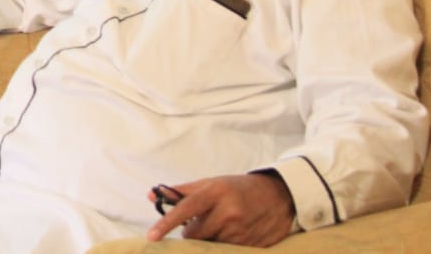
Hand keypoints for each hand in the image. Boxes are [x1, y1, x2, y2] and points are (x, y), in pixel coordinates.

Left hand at [146, 173, 294, 245]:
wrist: (279, 196)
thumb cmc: (237, 188)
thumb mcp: (211, 183)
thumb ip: (181, 191)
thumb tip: (152, 195)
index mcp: (216, 192)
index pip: (185, 209)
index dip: (166, 223)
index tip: (151, 236)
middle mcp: (228, 212)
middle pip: (194, 234)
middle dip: (193, 231)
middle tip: (204, 221)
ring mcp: (241, 231)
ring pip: (209, 245)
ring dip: (210, 239)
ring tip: (224, 224)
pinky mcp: (251, 246)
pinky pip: (226, 251)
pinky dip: (223, 244)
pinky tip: (235, 232)